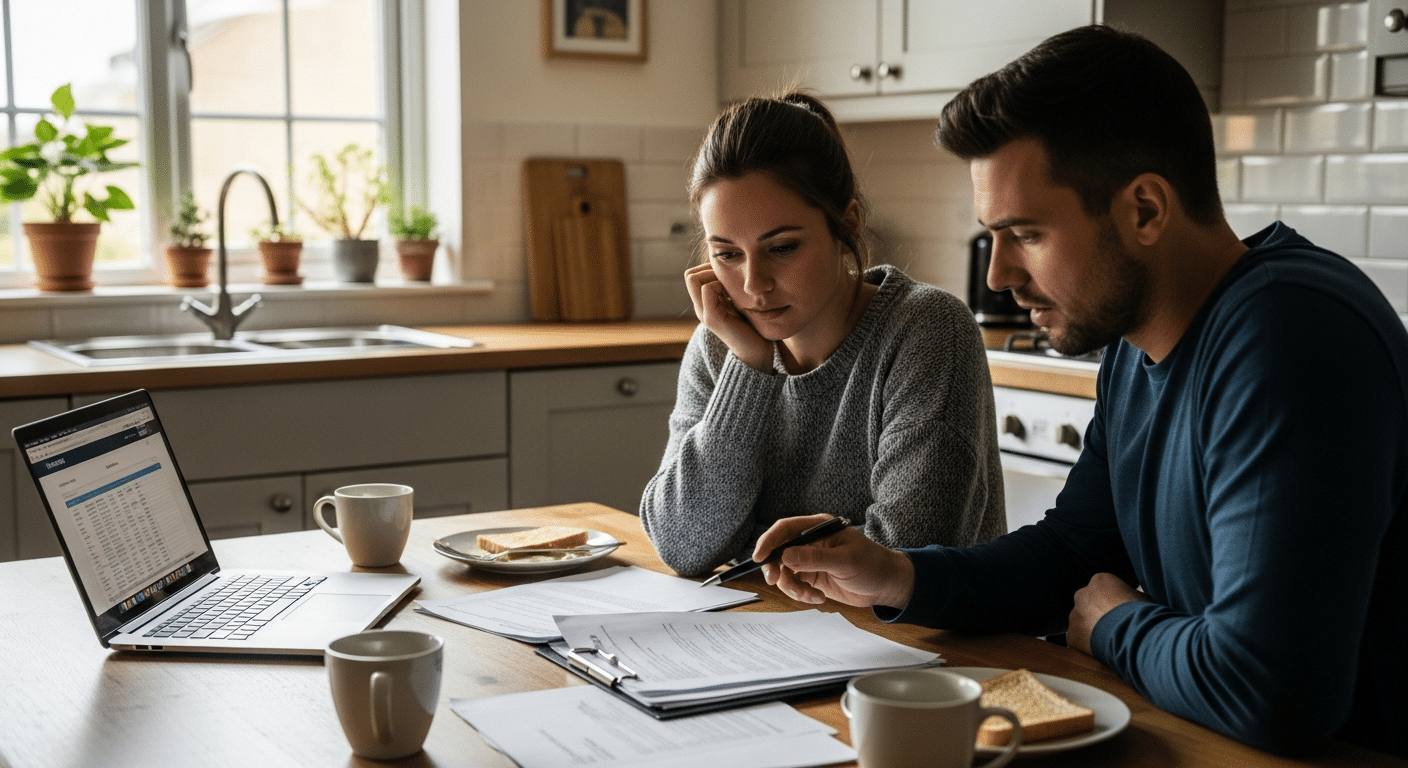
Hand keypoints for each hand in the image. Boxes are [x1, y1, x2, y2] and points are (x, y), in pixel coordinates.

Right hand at [685, 263, 772, 371]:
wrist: (757, 351)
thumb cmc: (752, 324)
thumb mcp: (738, 301)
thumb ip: (730, 289)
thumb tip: (731, 268)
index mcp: (705, 304)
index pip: (693, 275)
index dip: (709, 269)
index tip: (729, 277)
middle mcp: (700, 308)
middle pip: (690, 275)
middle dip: (709, 269)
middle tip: (729, 279)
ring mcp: (704, 313)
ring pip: (694, 279)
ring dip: (714, 276)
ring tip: (731, 287)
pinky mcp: (712, 318)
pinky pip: (707, 289)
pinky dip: (720, 284)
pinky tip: (734, 295)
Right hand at [754, 514, 915, 608]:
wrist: (887, 585)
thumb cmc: (872, 565)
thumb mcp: (844, 561)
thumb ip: (814, 558)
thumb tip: (786, 555)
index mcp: (818, 528)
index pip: (785, 529)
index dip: (768, 541)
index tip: (758, 557)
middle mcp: (810, 542)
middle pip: (779, 551)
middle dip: (775, 567)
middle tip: (775, 581)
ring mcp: (810, 560)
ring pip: (785, 572)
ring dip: (792, 587)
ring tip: (810, 596)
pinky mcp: (812, 577)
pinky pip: (795, 585)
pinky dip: (801, 595)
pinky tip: (818, 598)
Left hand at [1067, 572, 1150, 654]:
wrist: (1132, 635)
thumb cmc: (1142, 614)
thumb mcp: (1142, 599)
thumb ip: (1131, 598)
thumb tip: (1133, 602)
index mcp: (1100, 581)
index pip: (1104, 590)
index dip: (1114, 603)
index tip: (1122, 613)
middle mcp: (1082, 595)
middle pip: (1089, 604)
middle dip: (1099, 614)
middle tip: (1114, 627)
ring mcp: (1074, 615)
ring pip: (1081, 622)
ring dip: (1092, 630)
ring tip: (1110, 641)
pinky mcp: (1071, 635)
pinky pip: (1079, 640)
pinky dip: (1088, 645)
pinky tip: (1102, 650)